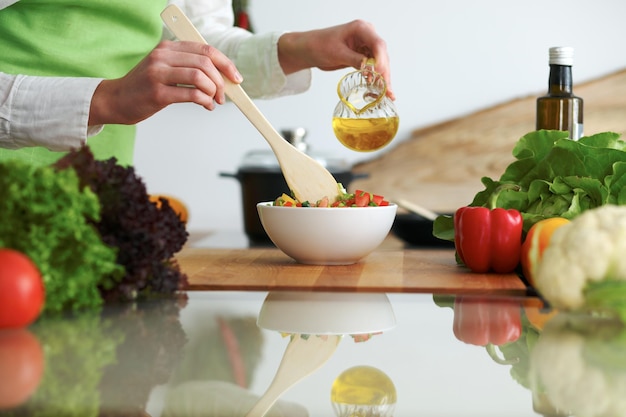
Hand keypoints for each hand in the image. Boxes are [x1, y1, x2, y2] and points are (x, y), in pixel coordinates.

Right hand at [88, 40, 242, 125]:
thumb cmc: (145, 87)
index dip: (225, 64)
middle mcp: (162, 57)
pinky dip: (205, 101)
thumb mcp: (164, 68)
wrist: (116, 100)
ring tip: (214, 101)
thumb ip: (188, 67)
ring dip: (213, 91)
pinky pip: (191, 94)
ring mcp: (158, 74)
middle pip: (205, 62)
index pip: (205, 50)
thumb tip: (221, 77)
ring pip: (200, 76)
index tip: (236, 77)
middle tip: (223, 95)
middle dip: (221, 81)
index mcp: (167, 48)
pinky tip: (206, 106)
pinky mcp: (157, 93)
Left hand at [277, 20, 393, 99]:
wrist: (309, 49)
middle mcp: (367, 36)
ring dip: (384, 79)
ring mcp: (366, 46)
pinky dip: (377, 79)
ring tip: (388, 94)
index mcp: (361, 29)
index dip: (381, 60)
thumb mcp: (337, 53)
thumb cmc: (319, 45)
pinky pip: (374, 67)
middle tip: (387, 90)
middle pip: (382, 55)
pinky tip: (382, 90)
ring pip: (380, 63)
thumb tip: (369, 67)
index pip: (377, 44)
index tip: (380, 74)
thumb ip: (354, 59)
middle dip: (385, 73)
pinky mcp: (363, 55)